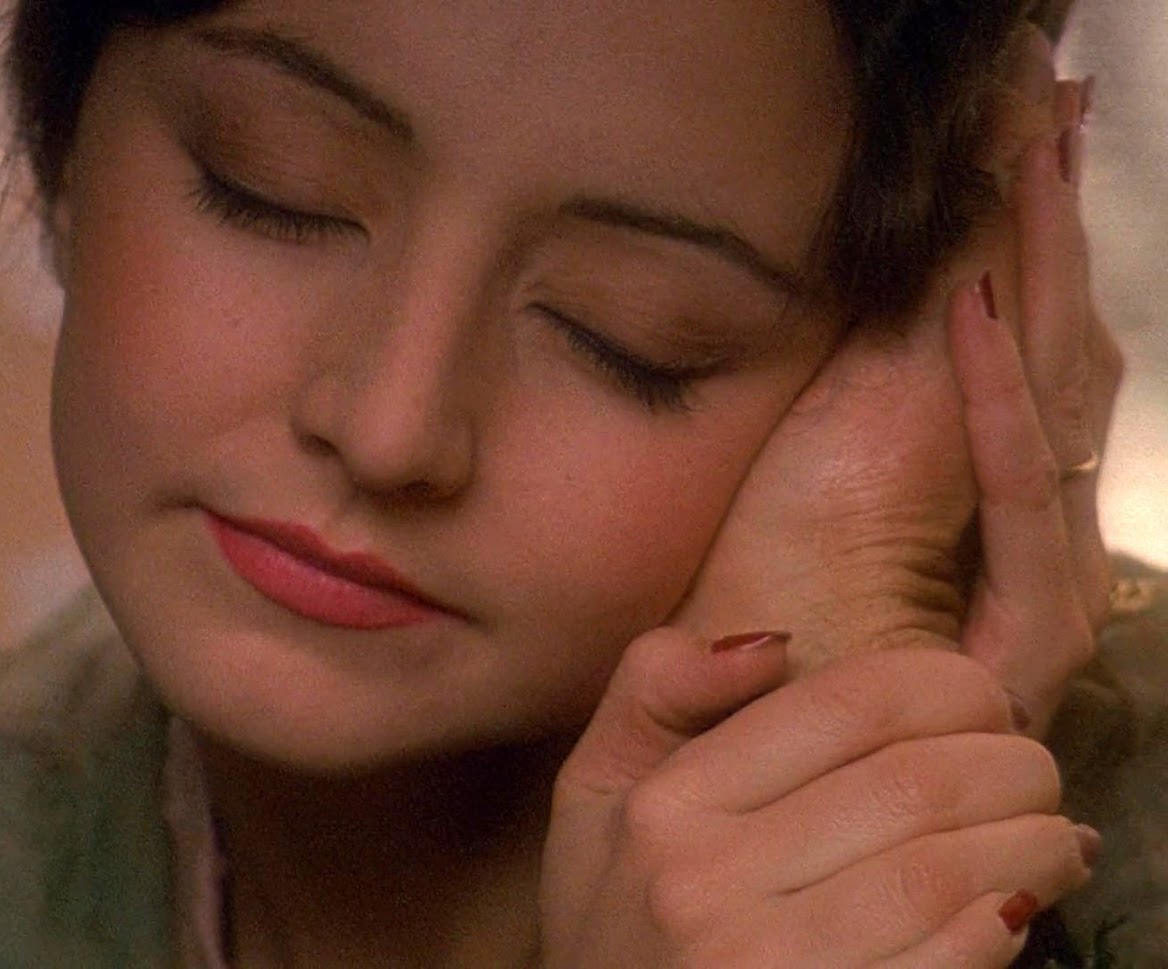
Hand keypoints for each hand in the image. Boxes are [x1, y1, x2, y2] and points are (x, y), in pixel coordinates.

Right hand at [542, 633, 1094, 966]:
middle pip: (915, 784)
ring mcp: (766, 968)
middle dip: (1012, 765)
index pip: (845, 705)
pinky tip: (1015, 906)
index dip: (948, 686)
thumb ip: (651, 690)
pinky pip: (952, 960)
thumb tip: (770, 643)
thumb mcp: (591, 798)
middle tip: (1033, 772)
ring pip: (947, 872)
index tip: (982, 703)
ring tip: (1050, 838)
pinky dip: (1006, 922)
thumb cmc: (613, 926)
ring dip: (1033, 844)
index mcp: (665, 808)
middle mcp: (706, 884)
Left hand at [672, 54, 1119, 736]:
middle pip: (1061, 353)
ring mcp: (1043, 588)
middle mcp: (1030, 538)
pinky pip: (1018, 500)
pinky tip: (975, 308)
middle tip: (1044, 108)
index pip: (1024, 350)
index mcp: (980, 498)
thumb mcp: (810, 481)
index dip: (1026, 244)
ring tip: (1030, 153)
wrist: (733, 767)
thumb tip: (886, 286)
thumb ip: (860, 396)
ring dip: (1042, 274)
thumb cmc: (754, 629)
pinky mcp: (1029, 642)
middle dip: (1050, 231)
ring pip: (1060, 398)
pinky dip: (999, 405)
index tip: (1019, 136)